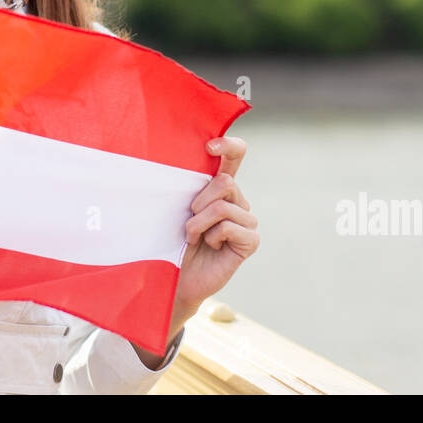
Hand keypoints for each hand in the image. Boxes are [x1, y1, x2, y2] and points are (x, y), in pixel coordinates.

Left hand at [174, 136, 257, 311]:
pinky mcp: (250, 241)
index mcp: (221, 187)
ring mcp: (247, 221)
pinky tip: (211, 246)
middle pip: (226, 181)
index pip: (235, 155)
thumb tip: (184, 159)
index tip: (209, 146)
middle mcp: (238, 200)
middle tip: (189, 220)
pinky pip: (229, 227)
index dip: (229, 145)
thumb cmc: (172, 240)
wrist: (175, 277)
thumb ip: (189, 186)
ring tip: (194, 237)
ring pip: (223, 206)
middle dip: (199, 201)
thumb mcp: (177, 208)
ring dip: (199, 223)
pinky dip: (212, 237)